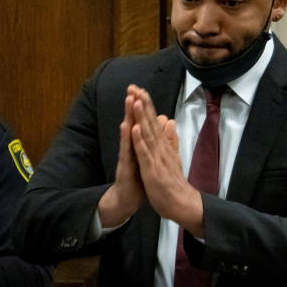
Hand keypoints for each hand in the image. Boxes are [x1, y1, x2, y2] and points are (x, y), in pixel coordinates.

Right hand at [97, 85, 145, 227]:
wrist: (128, 199)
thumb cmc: (138, 179)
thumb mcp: (148, 158)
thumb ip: (153, 142)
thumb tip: (161, 126)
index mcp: (139, 145)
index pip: (141, 122)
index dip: (142, 107)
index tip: (143, 89)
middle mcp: (131, 147)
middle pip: (132, 122)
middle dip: (133, 105)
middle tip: (133, 87)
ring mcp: (127, 156)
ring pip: (128, 133)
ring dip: (128, 116)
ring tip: (129, 99)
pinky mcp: (125, 167)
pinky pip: (126, 151)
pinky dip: (127, 139)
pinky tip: (127, 127)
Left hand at [129, 87, 204, 236]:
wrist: (182, 204)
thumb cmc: (174, 183)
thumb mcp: (172, 157)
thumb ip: (171, 139)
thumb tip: (171, 122)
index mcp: (163, 146)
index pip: (155, 121)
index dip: (147, 105)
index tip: (139, 88)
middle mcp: (161, 149)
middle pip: (151, 123)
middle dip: (143, 104)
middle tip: (135, 86)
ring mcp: (157, 159)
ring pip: (148, 134)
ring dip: (142, 117)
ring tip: (137, 100)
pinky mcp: (153, 170)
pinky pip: (145, 154)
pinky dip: (140, 141)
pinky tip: (135, 128)